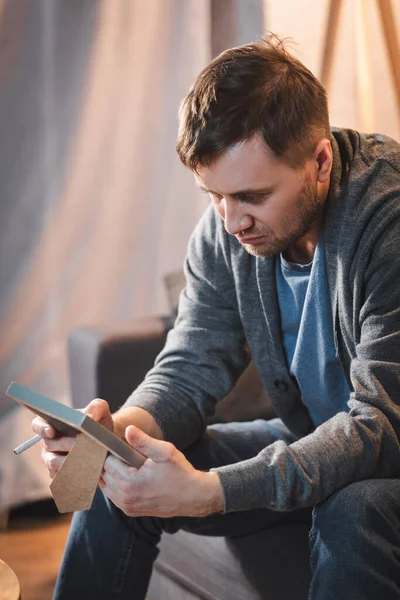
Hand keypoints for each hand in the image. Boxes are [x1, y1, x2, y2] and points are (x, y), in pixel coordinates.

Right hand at [32, 398, 112, 478]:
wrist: (108, 444)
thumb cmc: (100, 424)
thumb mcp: (101, 411)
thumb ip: (94, 408)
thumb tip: (87, 417)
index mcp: (54, 424)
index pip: (38, 424)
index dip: (42, 428)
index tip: (51, 431)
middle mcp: (49, 442)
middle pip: (49, 445)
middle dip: (65, 444)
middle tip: (79, 444)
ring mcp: (52, 459)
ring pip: (53, 462)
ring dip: (68, 460)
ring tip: (85, 458)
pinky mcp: (59, 474)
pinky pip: (60, 476)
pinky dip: (72, 473)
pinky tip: (85, 470)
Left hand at [99, 425, 223, 517]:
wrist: (193, 496)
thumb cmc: (180, 473)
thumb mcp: (164, 452)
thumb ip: (144, 441)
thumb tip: (128, 429)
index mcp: (130, 482)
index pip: (106, 462)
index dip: (108, 450)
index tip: (110, 441)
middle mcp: (125, 497)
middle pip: (103, 474)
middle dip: (106, 461)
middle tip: (112, 448)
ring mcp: (127, 506)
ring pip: (105, 486)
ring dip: (108, 473)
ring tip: (116, 459)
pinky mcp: (130, 511)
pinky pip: (113, 496)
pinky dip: (113, 484)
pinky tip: (120, 473)